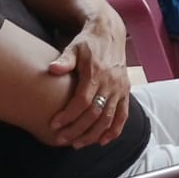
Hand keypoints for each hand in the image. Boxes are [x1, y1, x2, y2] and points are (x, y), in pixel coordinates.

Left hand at [47, 12, 129, 147]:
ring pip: (108, 118)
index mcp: (97, 73)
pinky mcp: (126, 92)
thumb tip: (52, 69)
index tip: (54, 125)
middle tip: (61, 139)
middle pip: (95, 114)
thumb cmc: (88, 42)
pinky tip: (102, 141)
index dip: (69, 115)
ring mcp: (120, 89)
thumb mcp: (74, 47)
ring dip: (93, 134)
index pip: (82, 101)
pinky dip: (114, 130)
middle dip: (77, 130)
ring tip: (78, 144)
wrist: (110, 33)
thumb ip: (65, 60)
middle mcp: (111, 83)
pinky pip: (123, 115)